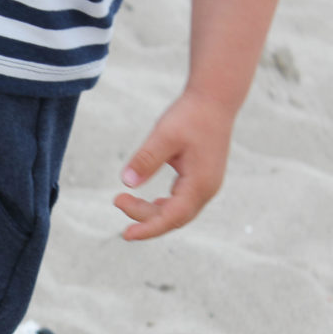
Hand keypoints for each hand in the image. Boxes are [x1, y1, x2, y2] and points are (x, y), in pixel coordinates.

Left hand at [114, 90, 234, 240]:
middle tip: (117, 200)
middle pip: (173, 218)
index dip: (147, 228)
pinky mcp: (202, 178)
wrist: (215, 99)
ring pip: (177, 212)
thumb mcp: (164, 136)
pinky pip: (181, 202)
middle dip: (143, 217)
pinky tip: (150, 203)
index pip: (171, 218)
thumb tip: (127, 183)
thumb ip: (146, 160)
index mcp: (200, 183)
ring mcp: (207, 185)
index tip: (126, 234)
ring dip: (151, 212)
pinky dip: (163, 206)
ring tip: (124, 200)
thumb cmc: (191, 115)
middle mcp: (207, 189)